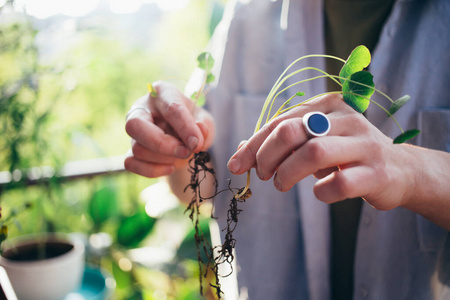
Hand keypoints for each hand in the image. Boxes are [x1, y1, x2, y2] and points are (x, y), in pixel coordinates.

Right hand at [124, 81, 213, 177]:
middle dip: (162, 144)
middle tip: (185, 152)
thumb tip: (196, 140)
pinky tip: (170, 167)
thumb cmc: (194, 124)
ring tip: (182, 155)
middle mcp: (141, 108)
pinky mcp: (128, 148)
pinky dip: (153, 170)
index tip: (197, 144)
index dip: (185, 128)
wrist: (184, 138)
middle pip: (135, 125)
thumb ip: (204, 128)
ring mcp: (132, 130)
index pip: (171, 109)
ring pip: (138, 149)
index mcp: (163, 92)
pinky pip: (131, 163)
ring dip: (164, 158)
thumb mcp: (205, 122)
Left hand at [227, 94, 416, 210]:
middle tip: (263, 174)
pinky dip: (321, 192)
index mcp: (328, 105)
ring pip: (314, 152)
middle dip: (266, 156)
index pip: (280, 122)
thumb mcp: (314, 141)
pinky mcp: (377, 173)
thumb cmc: (346, 154)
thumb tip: (240, 150)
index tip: (235, 165)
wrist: (400, 170)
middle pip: (291, 131)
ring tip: (281, 184)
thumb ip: (281, 142)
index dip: (253, 145)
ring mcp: (364, 145)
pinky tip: (319, 192)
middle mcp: (347, 119)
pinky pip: (339, 183)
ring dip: (287, 173)